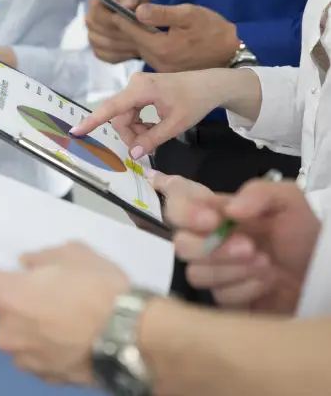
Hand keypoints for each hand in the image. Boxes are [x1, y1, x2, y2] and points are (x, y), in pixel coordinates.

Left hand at [0, 241, 129, 384]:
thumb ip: (40, 257)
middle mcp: (6, 331)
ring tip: (72, 312)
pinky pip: (37, 350)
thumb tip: (27, 266)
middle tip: (54, 287)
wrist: (135, 337)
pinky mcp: (43, 377)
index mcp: (8, 295)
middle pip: (2, 305)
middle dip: (20, 294)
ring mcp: (23, 358)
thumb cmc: (101, 289)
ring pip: (21, 329)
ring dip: (36, 318)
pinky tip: (76, 332)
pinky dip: (48, 339)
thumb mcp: (73, 253)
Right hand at [71, 70, 237, 159]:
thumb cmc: (195, 102)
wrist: (210, 85)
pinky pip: (132, 111)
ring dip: (136, 131)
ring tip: (155, 137)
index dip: (92, 121)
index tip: (76, 131)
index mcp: (141, 89)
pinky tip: (153, 127)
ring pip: (125, 116)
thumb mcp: (175, 125)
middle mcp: (135, 84)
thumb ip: (151, 139)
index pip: (111, 108)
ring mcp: (137, 86)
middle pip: (120, 117)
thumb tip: (132, 154)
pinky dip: (140, 124)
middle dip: (130, 135)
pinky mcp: (141, 89)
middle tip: (148, 147)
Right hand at [86, 0, 148, 63]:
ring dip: (127, 45)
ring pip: (109, 46)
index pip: (99, 15)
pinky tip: (135, 49)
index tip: (134, 21)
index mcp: (95, 4)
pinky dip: (124, 54)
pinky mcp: (99, 52)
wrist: (138, 17)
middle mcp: (90, 21)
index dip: (116, 20)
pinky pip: (111, 57)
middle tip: (143, 34)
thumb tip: (127, 5)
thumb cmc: (135, 0)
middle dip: (125, 34)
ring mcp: (93, 38)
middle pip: (105, 32)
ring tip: (142, 41)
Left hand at [113, 3, 240, 72]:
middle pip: (133, 41)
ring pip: (140, 49)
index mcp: (161, 47)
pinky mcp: (165, 71)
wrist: (230, 53)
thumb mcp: (189, 14)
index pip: (132, 29)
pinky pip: (148, 55)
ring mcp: (161, 69)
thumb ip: (162, 13)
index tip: (110, 5)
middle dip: (122, 26)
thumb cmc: (212, 30)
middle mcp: (157, 62)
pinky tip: (143, 33)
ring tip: (123, 19)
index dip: (120, 16)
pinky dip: (143, 43)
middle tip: (109, 12)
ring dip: (132, 34)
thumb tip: (137, 11)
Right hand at [150, 175, 321, 313]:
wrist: (320, 274)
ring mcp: (213, 271)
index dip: (184, 212)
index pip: (177, 204)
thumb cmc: (301, 234)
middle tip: (248, 246)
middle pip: (180, 244)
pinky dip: (246, 288)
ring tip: (266, 264)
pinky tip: (267, 282)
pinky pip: (219, 297)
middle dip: (212, 247)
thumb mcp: (287, 201)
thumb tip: (229, 210)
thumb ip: (258, 192)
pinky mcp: (224, 300)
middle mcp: (206, 240)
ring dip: (233, 269)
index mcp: (213, 212)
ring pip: (196, 273)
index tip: (212, 220)